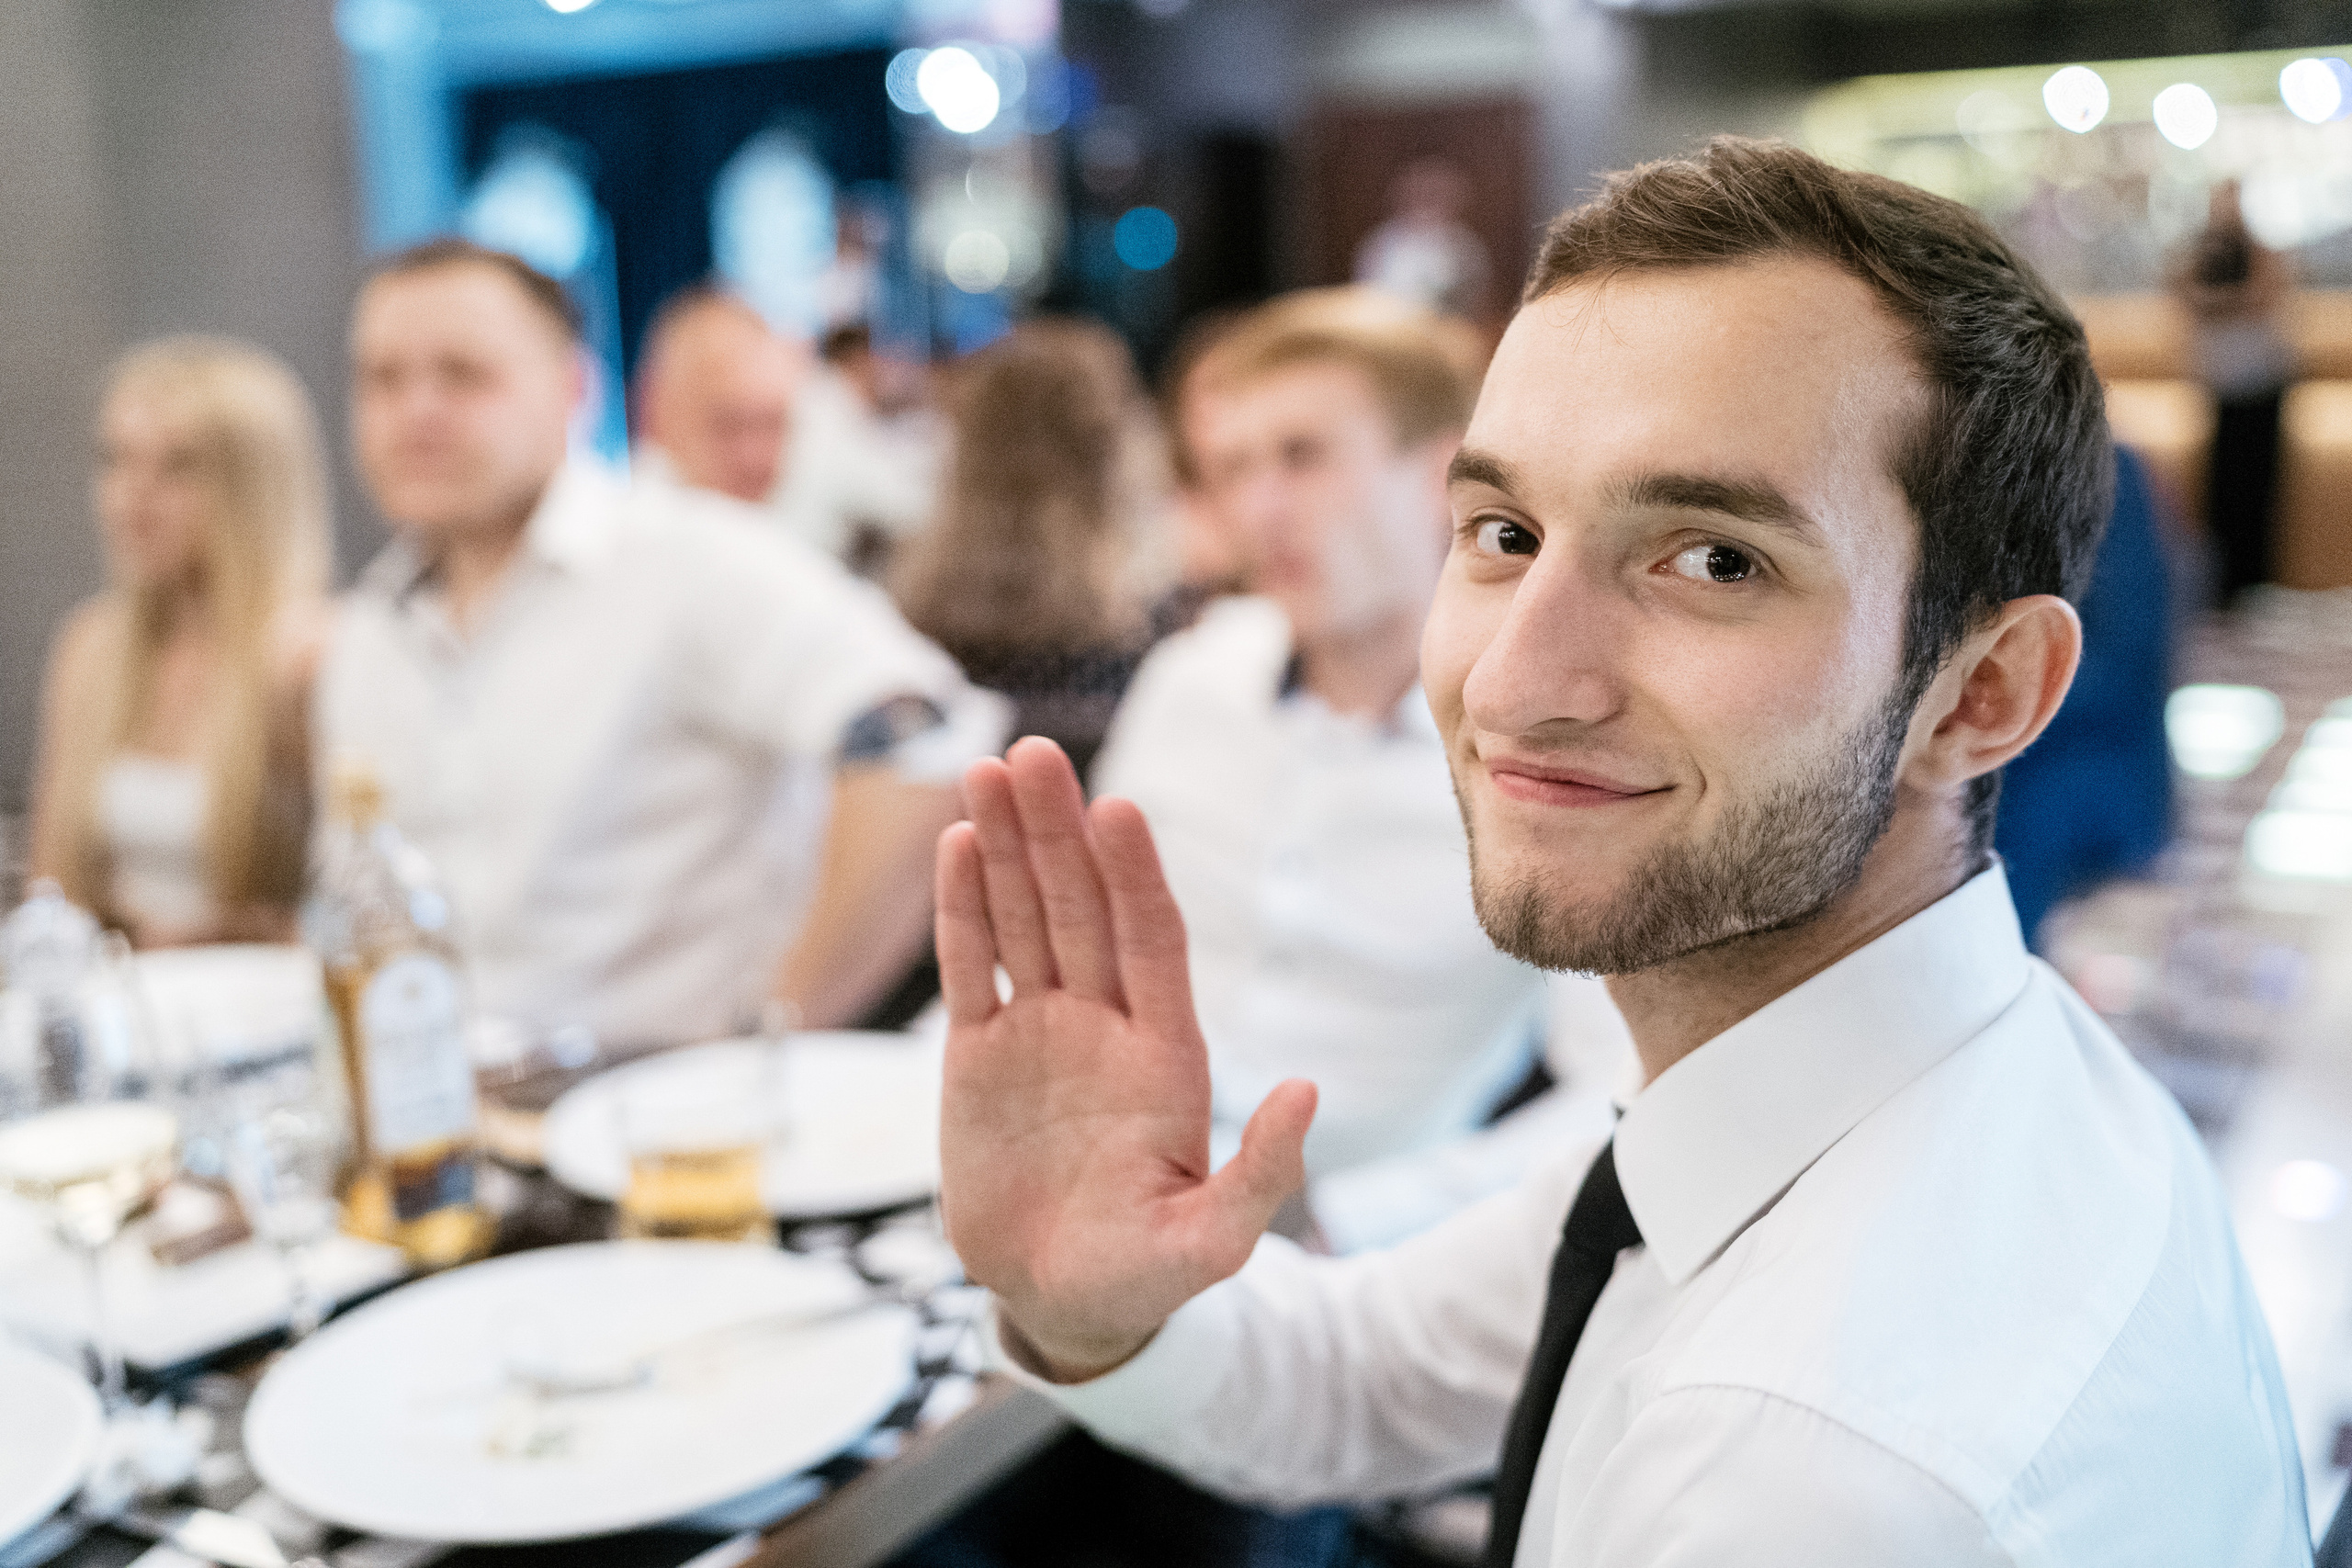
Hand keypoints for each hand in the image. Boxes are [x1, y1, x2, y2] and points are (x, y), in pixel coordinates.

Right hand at [936, 737, 1316, 1382]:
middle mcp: (1105, 1023)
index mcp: (1167, 1052)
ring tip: (987, 769)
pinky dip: (962, 908)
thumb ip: (1261, 1172)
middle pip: (1079, 907)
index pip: (1151, 941)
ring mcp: (1041, 1032)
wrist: (1063, 1305)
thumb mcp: (1214, 1242)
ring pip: (1021, 918)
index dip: (1133, 876)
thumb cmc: (1148, 1278)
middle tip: (1036, 754)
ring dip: (1005, 845)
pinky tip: (957, 843)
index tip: (1117, 809)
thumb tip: (1307, 1090)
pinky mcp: (980, 1056)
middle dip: (1057, 832)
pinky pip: (972, 967)